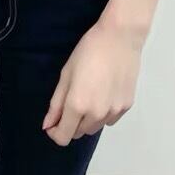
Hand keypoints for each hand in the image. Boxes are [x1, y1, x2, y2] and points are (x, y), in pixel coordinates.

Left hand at [42, 20, 141, 145]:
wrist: (120, 37)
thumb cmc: (89, 50)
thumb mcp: (66, 73)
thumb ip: (56, 103)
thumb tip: (48, 125)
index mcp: (78, 105)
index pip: (63, 137)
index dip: (55, 133)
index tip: (53, 123)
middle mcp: (97, 114)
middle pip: (79, 133)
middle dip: (70, 123)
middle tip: (71, 99)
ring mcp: (113, 111)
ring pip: (94, 127)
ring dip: (87, 119)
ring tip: (88, 93)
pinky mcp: (126, 106)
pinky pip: (109, 120)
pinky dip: (103, 114)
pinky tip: (103, 92)